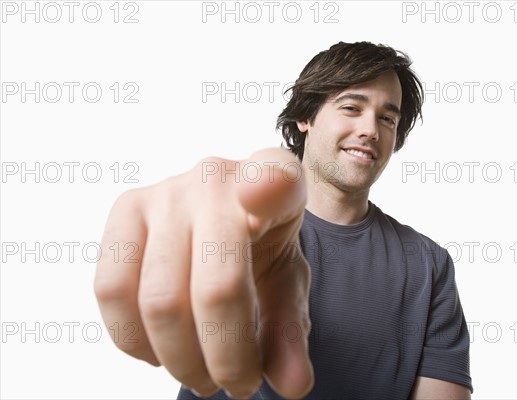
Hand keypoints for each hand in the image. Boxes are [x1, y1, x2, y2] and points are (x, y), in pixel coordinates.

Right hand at [94, 148, 312, 397]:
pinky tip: (159, 353)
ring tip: (202, 376)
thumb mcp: (286, 286)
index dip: (269, 189)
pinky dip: (134, 340)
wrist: (221, 222)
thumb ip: (290, 333)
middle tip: (237, 385)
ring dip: (180, 360)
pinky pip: (111, 289)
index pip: (277, 179)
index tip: (262, 199)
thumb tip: (293, 385)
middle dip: (226, 357)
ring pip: (159, 299)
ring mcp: (165, 191)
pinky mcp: (124, 209)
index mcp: (276, 181)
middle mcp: (217, 176)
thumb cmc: (262, 251)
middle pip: (216, 287)